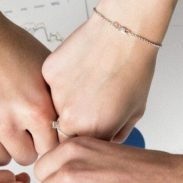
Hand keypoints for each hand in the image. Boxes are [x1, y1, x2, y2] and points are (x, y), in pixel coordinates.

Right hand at [0, 0, 58, 165]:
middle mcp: (6, 122)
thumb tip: (75, 127)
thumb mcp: (45, 71)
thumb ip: (58, 104)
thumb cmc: (5, 45)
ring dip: (0, 144)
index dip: (46, 140)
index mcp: (35, 108)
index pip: (51, 149)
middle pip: (25, 158)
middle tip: (17, 124)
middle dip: (24, 144)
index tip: (40, 132)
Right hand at [42, 0, 182, 142]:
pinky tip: (79, 69)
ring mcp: (55, 95)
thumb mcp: (134, 112)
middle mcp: (70, 118)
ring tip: (87, 82)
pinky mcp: (48, 74)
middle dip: (73, 123)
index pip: (77, 149)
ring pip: (53, 108)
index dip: (84, 140)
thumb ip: (115, 134)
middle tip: (89, 103)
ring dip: (65, 101)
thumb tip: (105, 142)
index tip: (90, 129)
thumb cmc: (134, 68)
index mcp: (92, 132)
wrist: (123, 32)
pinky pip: (50, 85)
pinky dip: (61, 81)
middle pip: (61, 132)